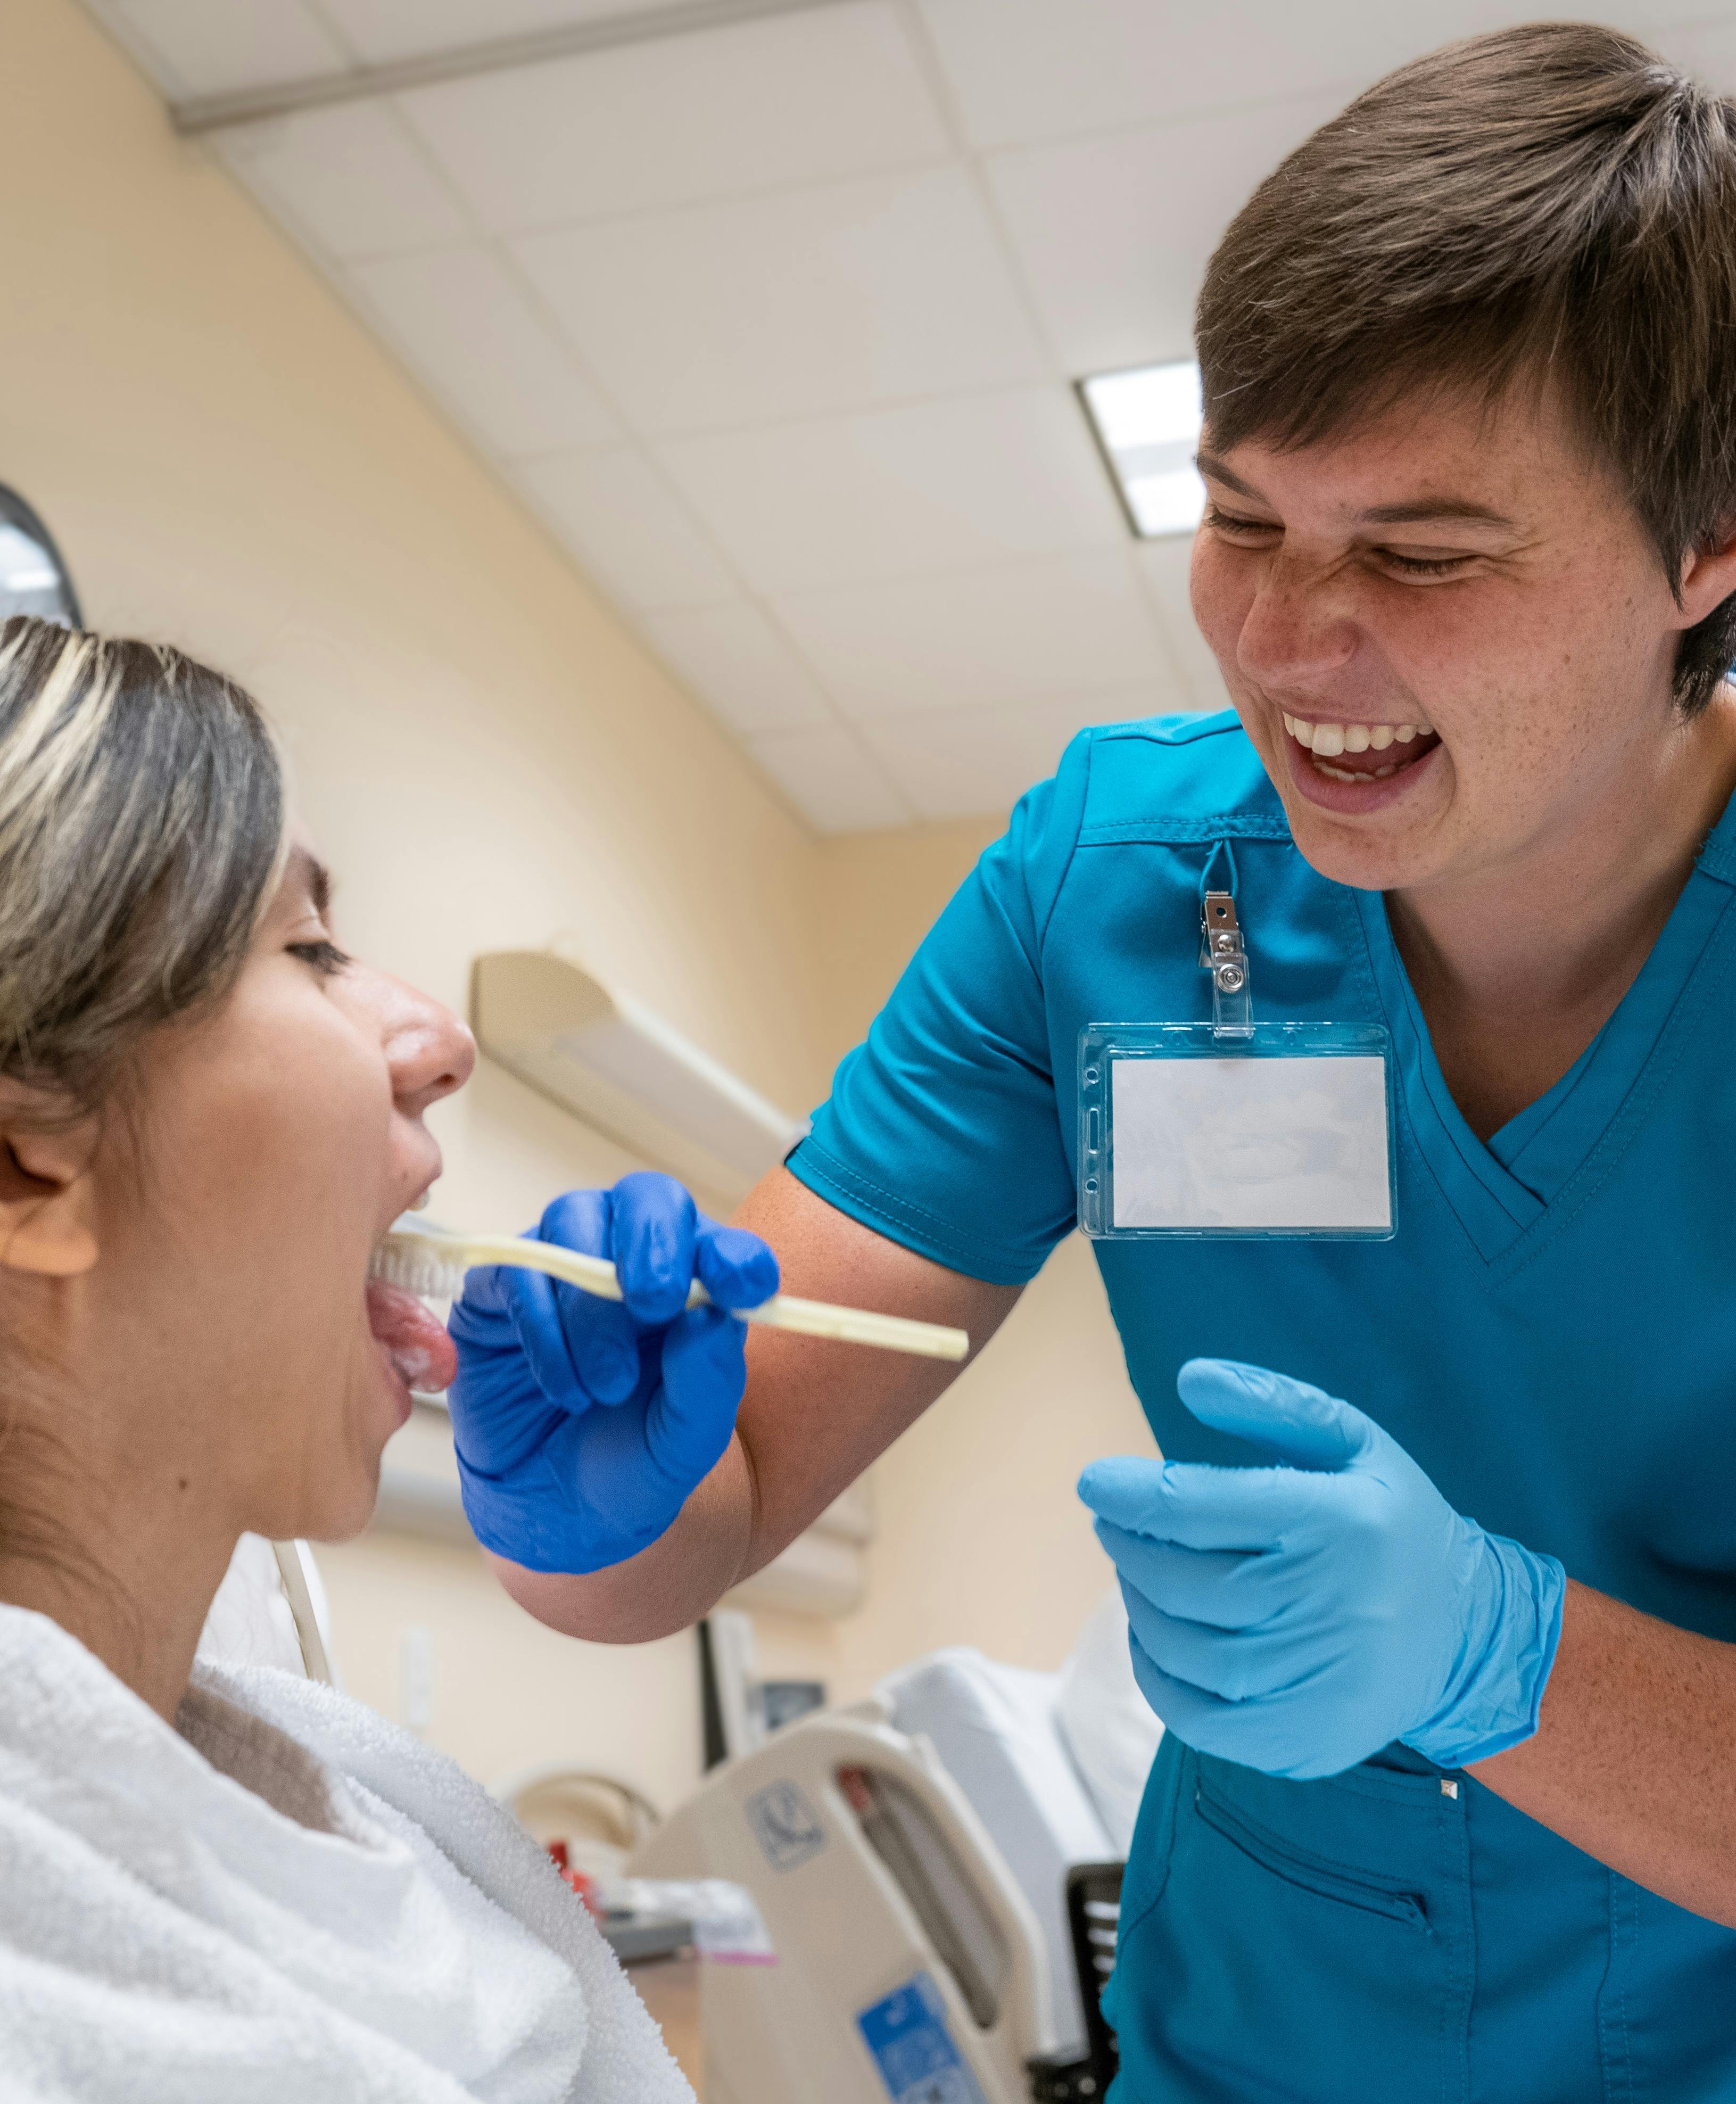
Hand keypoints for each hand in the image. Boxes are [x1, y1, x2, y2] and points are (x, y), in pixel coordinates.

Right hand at [446, 1173, 777, 1573]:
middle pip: (648, 1199)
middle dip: (655, 1243)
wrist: (554, 1513)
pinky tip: (565, 1389)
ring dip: (594, 1307)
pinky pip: (519, 1269)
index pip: (724, 1246)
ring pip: (577, 1222)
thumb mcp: (685, 1443)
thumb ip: (708, 1382)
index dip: (733, 1254)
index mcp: (699, 1289)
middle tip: (657, 1304)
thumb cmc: (634, 1465)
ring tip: (606, 1389)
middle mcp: (635, 1261)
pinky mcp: (504, 1288)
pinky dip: (543, 1329)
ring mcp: (567, 1265)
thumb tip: (712, 1314)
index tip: (741, 1286)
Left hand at [1078, 1359, 1564, 1778]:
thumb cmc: (1386, 1523)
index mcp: (1340, 1522)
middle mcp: (1333, 1605)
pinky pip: (1200, 1720)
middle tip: (1112, 1524)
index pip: (1202, 1508)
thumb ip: (1273, 1402)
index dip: (1132, 1494)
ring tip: (1134, 1572)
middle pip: (1186, 1583)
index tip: (1094, 1483)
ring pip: (1186, 1651)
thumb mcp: (1351, 1441)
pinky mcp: (1308, 1740)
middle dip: (1130, 1548)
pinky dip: (1156, 1677)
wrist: (1464, 1631)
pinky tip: (1153, 1637)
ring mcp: (1322, 1683)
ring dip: (1139, 1607)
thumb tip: (1190, 1378)